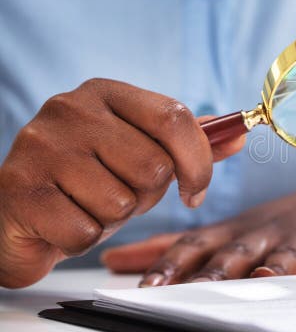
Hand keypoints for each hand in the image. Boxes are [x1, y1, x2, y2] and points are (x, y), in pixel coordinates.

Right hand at [0, 78, 244, 288]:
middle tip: (118, 194)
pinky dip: (83, 239)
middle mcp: (69, 109)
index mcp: (105, 92)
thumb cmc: (87, 182)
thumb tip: (238, 135)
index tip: (194, 191)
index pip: (174, 118)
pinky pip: (86, 231)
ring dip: (113, 219)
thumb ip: (188, 144)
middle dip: (146, 196)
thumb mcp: (140, 155)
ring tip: (88, 206)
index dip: (197, 162)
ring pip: (122, 202)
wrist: (15, 214)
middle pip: (153, 167)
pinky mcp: (21, 190)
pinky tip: (64, 222)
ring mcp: (41, 147)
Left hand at [102, 163, 295, 285]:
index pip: (199, 245)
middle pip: (239, 253)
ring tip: (266, 277)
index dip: (172, 265)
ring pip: (292, 253)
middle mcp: (271, 232)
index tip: (146, 288)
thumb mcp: (235, 228)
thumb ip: (178, 247)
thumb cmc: (290, 220)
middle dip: (214, 271)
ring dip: (278, 265)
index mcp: (241, 232)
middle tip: (190, 290)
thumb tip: (118, 259)